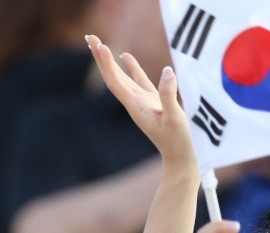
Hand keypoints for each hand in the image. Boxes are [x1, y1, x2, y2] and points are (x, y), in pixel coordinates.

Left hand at [86, 35, 194, 168]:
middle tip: (89, 37)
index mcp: (136, 107)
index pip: (115, 82)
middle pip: (112, 77)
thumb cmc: (178, 142)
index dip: (106, 64)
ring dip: (110, 62)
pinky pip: (138, 82)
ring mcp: (143, 103)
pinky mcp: (154, 103)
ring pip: (122, 78)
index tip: (101, 46)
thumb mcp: (175, 118)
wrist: (180, 160)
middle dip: (101, 58)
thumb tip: (167, 71)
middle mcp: (135, 104)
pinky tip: (126, 57)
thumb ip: (168, 95)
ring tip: (98, 44)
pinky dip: (131, 68)